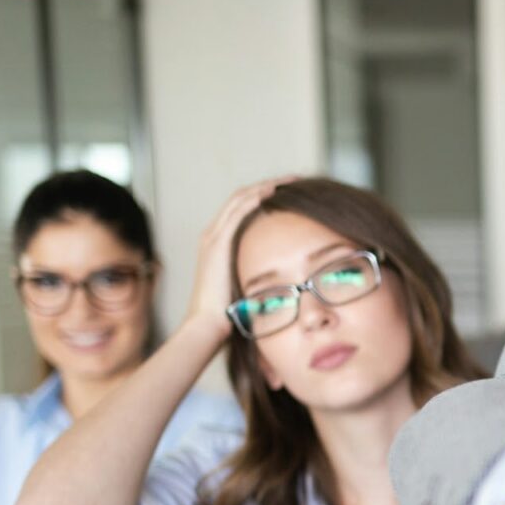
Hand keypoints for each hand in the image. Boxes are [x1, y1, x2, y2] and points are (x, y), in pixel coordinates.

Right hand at [181, 179, 292, 343]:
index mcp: (221, 243)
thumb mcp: (250, 284)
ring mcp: (212, 237)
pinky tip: (271, 193)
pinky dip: (253, 200)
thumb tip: (290, 274)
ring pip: (240, 200)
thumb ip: (262, 272)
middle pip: (243, 198)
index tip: (293, 193)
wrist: (208, 325)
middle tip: (296, 179)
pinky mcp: (216, 243)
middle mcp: (214, 235)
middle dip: (270, 186)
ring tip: (289, 181)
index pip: (246, 208)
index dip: (268, 197)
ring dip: (265, 187)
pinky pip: (235, 213)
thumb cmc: (232, 312)